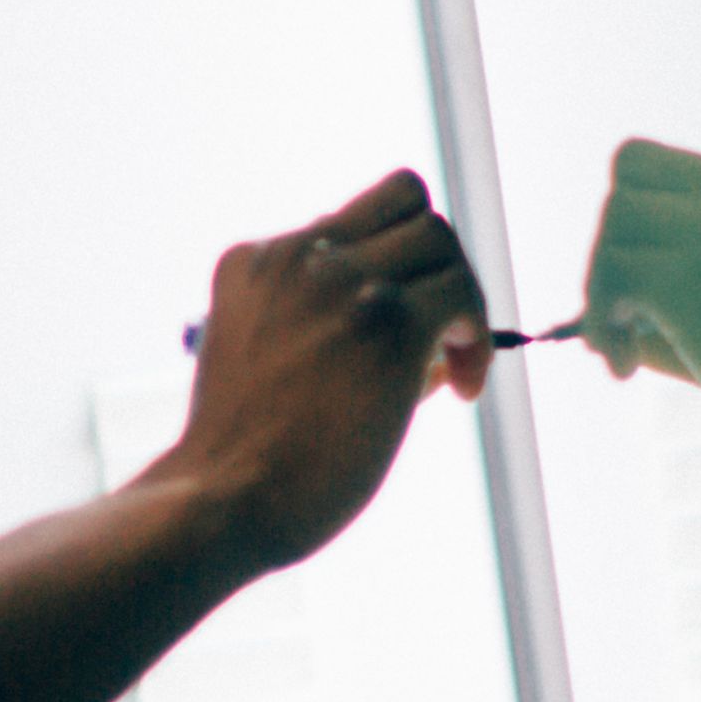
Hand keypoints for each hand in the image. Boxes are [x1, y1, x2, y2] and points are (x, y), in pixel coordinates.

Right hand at [162, 170, 491, 571]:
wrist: (225, 500)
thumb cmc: (244, 457)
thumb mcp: (257, 358)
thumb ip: (320, 325)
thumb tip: (431, 342)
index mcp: (257, 261)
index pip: (350, 217)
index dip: (388, 254)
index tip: (390, 312)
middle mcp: (298, 256)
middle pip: (406, 200)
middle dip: (431, 263)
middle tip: (434, 334)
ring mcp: (343, 283)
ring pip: (440, 239)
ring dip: (458, 295)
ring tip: (450, 362)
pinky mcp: (388, 323)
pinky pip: (462, 294)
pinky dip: (475, 339)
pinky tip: (463, 388)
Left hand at [576, 139, 700, 490]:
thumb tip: (629, 325)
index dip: (664, 225)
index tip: (669, 292)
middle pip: (639, 167)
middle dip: (618, 238)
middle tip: (627, 311)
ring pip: (617, 214)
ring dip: (601, 282)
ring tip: (617, 347)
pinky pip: (614, 272)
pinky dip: (599, 318)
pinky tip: (622, 369)